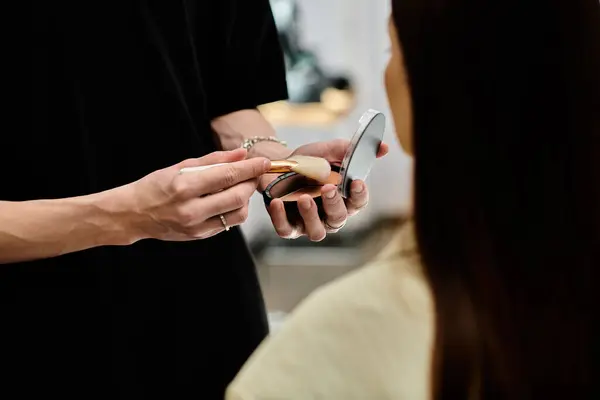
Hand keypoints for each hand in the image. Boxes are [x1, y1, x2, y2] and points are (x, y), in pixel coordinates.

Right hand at [124, 149, 269, 240]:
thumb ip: (214, 160)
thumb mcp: (181, 167)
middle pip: (237, 197)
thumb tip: (241, 154)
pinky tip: (227, 200)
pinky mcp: (199, 236)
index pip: (228, 176)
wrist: (133, 214)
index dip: (250, 168)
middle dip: (251, 183)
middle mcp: (191, 209)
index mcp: (185, 187)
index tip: (265, 162)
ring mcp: (196, 226)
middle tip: (253, 174)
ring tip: (238, 187)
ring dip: (245, 199)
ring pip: (238, 214)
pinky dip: (233, 210)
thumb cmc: (155, 185)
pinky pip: (228, 223)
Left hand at [264, 139, 388, 240]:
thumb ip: (350, 150)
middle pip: (339, 218)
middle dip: (334, 203)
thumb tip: (383, 147)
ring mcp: (309, 224)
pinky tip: (277, 202)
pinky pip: (286, 229)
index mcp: (344, 199)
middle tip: (327, 188)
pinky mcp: (289, 227)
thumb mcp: (327, 151)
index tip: (356, 182)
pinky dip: (281, 218)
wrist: (278, 165)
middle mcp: (330, 215)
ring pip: (317, 232)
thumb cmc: (309, 161)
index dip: (359, 195)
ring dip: (312, 216)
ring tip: (304, 198)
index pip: (358, 202)